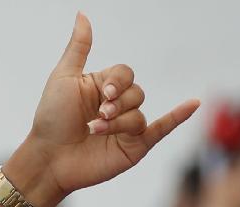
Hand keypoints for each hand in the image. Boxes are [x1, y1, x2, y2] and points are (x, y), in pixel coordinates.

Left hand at [11, 14, 198, 206]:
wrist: (46, 158)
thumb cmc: (50, 120)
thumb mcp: (63, 78)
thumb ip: (78, 48)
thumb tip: (82, 14)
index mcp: (104, 88)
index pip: (125, 74)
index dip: (118, 81)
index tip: (102, 93)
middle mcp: (118, 106)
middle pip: (137, 93)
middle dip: (118, 103)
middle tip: (99, 113)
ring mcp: (127, 128)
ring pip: (139, 115)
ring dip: (118, 122)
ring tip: (95, 129)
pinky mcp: (133, 147)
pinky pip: (162, 129)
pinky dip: (178, 117)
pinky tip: (193, 104)